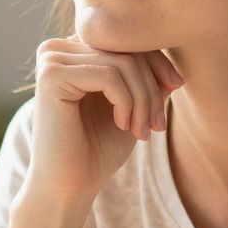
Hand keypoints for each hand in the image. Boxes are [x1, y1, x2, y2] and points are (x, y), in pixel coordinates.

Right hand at [23, 38, 181, 206]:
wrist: (68, 187)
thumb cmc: (98, 150)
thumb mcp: (134, 107)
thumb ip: (149, 79)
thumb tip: (174, 62)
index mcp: (74, 49)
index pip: (128, 39)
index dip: (158, 63)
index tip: (176, 89)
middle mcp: (58, 47)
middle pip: (127, 49)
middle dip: (152, 88)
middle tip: (157, 126)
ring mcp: (51, 59)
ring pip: (122, 63)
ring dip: (143, 100)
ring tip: (142, 131)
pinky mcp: (51, 75)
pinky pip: (109, 76)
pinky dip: (126, 103)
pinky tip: (123, 126)